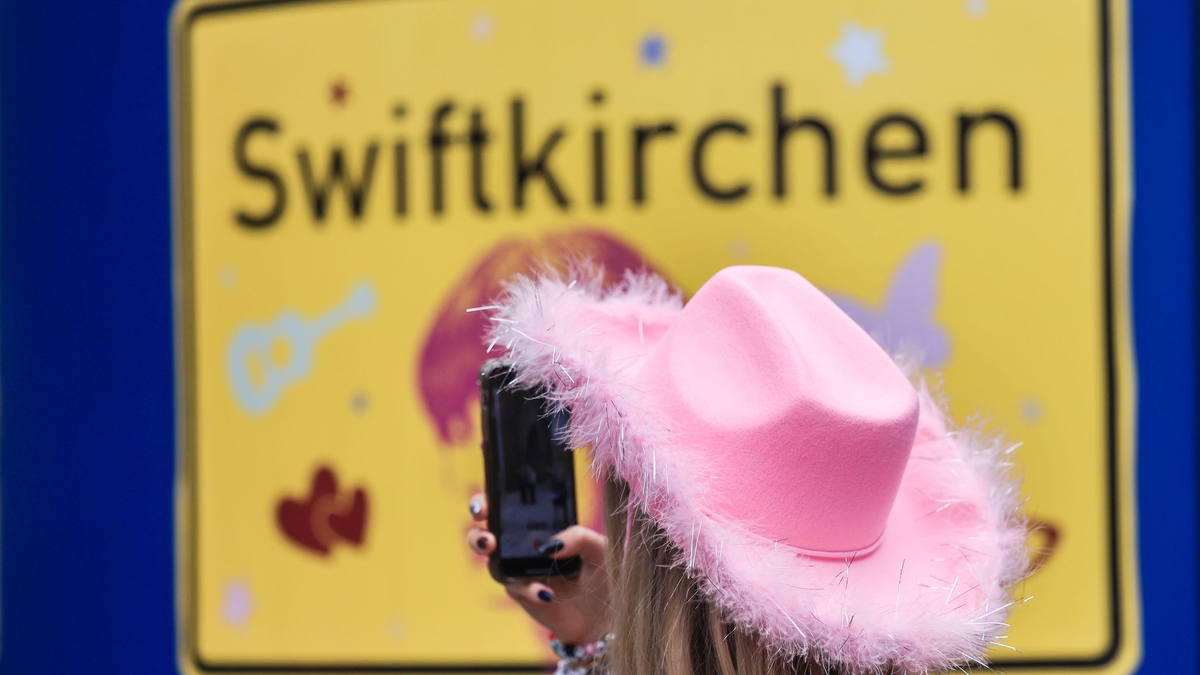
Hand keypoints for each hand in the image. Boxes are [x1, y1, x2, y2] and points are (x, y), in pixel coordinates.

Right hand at [466, 493, 610, 644]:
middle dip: (477, 534)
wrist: (606, 613)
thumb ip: (580, 537)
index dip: (489, 501)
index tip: (485, 506)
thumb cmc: (603, 573)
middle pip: (487, 533)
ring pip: (492, 561)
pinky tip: (546, 592)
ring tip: (497, 556)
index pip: (509, 506)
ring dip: (491, 558)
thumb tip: (550, 545)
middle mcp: (525, 545)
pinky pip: (516, 587)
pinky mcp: (523, 593)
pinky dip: (528, 588)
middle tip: (487, 539)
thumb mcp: (600, 548)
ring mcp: (521, 569)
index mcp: (542, 525)